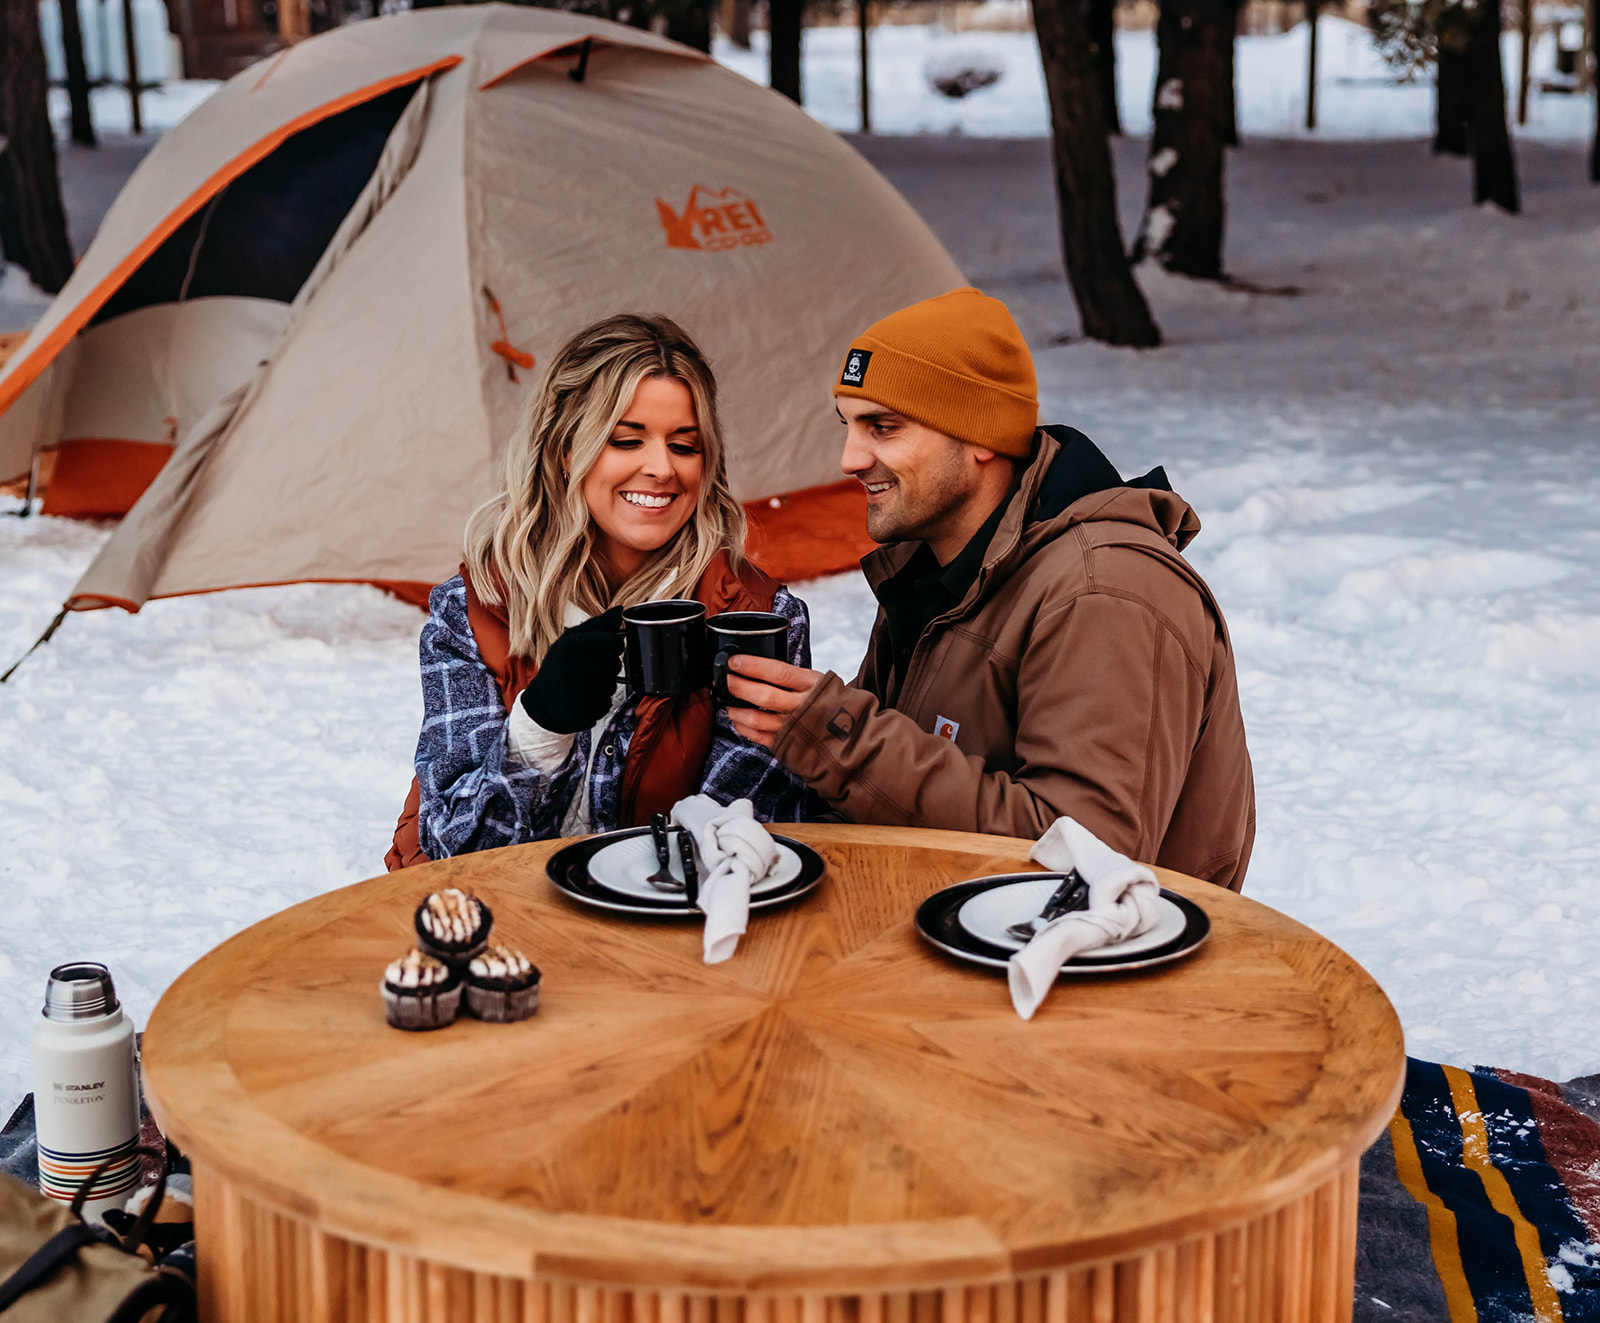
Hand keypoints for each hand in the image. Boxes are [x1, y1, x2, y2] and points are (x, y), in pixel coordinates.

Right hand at [519, 605, 624, 733]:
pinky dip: (599, 703)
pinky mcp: (581, 712)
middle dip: (608, 668)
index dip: (612, 647)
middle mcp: (573, 666)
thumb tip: (620, 610)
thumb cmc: (560, 665)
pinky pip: (606, 704)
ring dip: (604, 686)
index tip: (599, 650)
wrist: (541, 701)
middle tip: (587, 669)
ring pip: (612, 685)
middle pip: (616, 665)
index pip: (616, 643)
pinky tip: (584, 699)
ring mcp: (576, 691)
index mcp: (572, 644)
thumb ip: (599, 625)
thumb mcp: (572, 639)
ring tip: (584, 685)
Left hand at [723, 654, 824, 748]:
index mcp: (811, 684)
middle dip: (740, 687)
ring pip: (758, 719)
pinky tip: (738, 720)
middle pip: (765, 696)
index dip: (753, 666)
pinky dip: (744, 728)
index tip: (734, 661)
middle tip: (727, 680)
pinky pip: (759, 737)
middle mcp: (803, 706)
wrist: (852, 732)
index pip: (778, 672)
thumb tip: (754, 666)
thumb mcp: (817, 680)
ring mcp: (795, 727)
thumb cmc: (828, 701)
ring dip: (737, 711)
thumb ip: (792, 676)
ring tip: (729, 704)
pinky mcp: (788, 744)